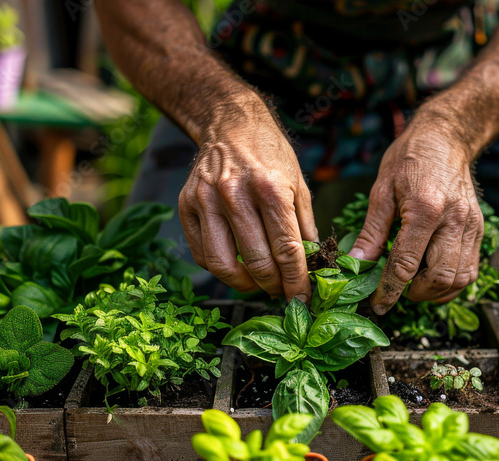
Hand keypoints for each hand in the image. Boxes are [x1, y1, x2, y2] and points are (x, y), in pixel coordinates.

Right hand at [179, 94, 317, 301]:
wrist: (231, 124)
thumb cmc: (270, 156)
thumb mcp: (299, 185)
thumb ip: (305, 228)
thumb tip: (312, 268)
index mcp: (270, 189)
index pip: (286, 250)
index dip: (297, 282)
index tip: (303, 300)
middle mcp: (234, 194)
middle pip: (256, 262)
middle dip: (274, 286)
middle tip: (282, 291)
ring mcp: (205, 200)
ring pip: (222, 265)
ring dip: (244, 285)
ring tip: (259, 284)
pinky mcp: (186, 206)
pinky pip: (202, 254)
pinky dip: (221, 269)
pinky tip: (237, 266)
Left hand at [349, 112, 482, 314]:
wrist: (446, 138)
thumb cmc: (409, 159)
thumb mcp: (381, 190)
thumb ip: (372, 231)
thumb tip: (356, 263)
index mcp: (426, 209)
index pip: (407, 264)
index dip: (390, 290)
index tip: (379, 305)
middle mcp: (454, 220)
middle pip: (441, 278)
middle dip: (417, 293)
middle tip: (399, 290)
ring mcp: (472, 226)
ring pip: (461, 279)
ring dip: (437, 291)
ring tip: (415, 284)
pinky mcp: (479, 229)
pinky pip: (470, 269)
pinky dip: (452, 281)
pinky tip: (432, 274)